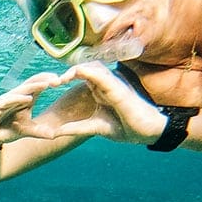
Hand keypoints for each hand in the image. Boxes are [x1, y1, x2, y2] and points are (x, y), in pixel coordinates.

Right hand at [0, 72, 70, 147]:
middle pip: (31, 83)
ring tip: (46, 84)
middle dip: (44, 80)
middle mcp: (15, 96)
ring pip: (21, 90)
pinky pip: (8, 100)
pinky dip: (18, 99)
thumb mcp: (25, 131)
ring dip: (34, 86)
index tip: (62, 80)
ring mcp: (6, 100)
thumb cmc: (6, 130)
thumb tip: (54, 135)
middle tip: (58, 78)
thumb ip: (39, 131)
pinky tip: (28, 98)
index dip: (48, 81)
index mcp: (24, 99)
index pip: (37, 85)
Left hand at [51, 62, 166, 142]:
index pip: (83, 75)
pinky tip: (77, 74)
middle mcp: (108, 84)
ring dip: (77, 70)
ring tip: (61, 78)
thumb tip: (56, 133)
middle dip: (69, 71)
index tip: (53, 84)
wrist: (149, 132)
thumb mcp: (96, 128)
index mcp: (102, 90)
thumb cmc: (127, 126)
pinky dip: (90, 73)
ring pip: (94, 68)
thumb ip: (77, 128)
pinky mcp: (120, 90)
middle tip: (53, 81)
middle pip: (86, 68)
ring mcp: (115, 85)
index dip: (67, 76)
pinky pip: (104, 77)